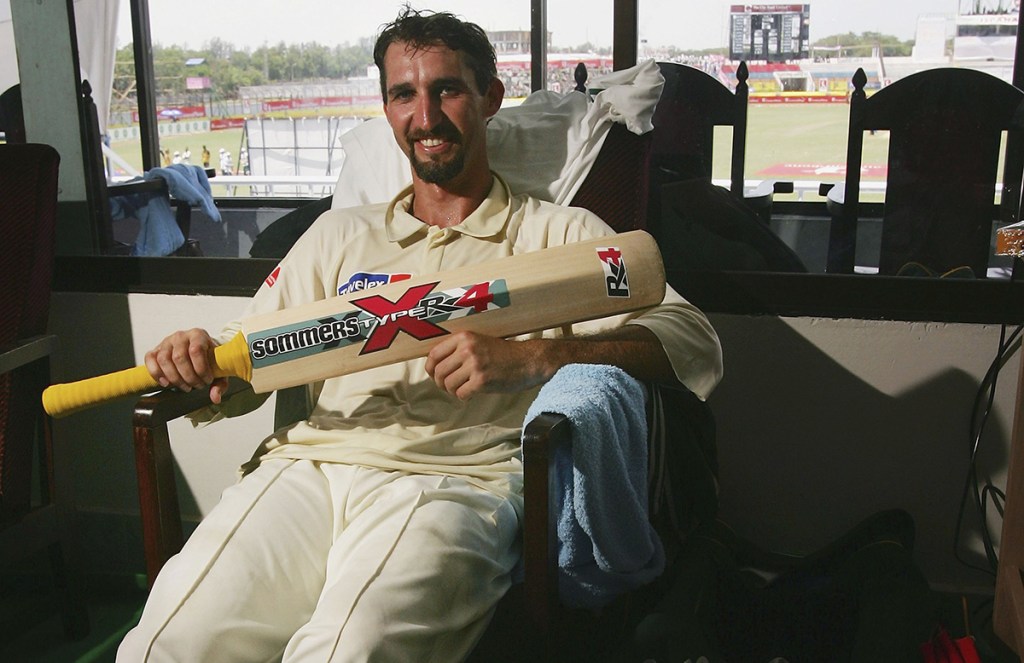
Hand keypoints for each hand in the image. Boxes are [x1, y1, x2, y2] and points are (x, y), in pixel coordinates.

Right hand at [144, 328, 228, 403]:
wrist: (198, 351)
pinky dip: (156, 373)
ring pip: (164, 360)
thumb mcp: (218, 368)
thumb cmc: (208, 358)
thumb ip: (220, 383)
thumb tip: (215, 398)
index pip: (196, 350)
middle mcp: (181, 336)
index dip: (201, 368)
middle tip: (196, 386)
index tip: (207, 380)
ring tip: (185, 386)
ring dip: (175, 378)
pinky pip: (150, 359)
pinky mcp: (155, 350)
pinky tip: (166, 383)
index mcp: (198, 335)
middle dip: (189, 377)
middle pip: (179, 357)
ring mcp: (166, 342)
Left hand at [424, 331, 548, 399]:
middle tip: (449, 387)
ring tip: (464, 389)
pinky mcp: (481, 381)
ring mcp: (474, 365)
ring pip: (448, 385)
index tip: (434, 375)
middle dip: (441, 383)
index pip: (434, 355)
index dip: (430, 368)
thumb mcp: (479, 342)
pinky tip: (473, 393)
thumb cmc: (504, 354)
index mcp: (464, 337)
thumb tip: (436, 366)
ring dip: (453, 391)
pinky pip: (461, 394)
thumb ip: (459, 350)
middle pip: (438, 372)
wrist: (528, 361)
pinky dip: (464, 397)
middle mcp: (467, 349)